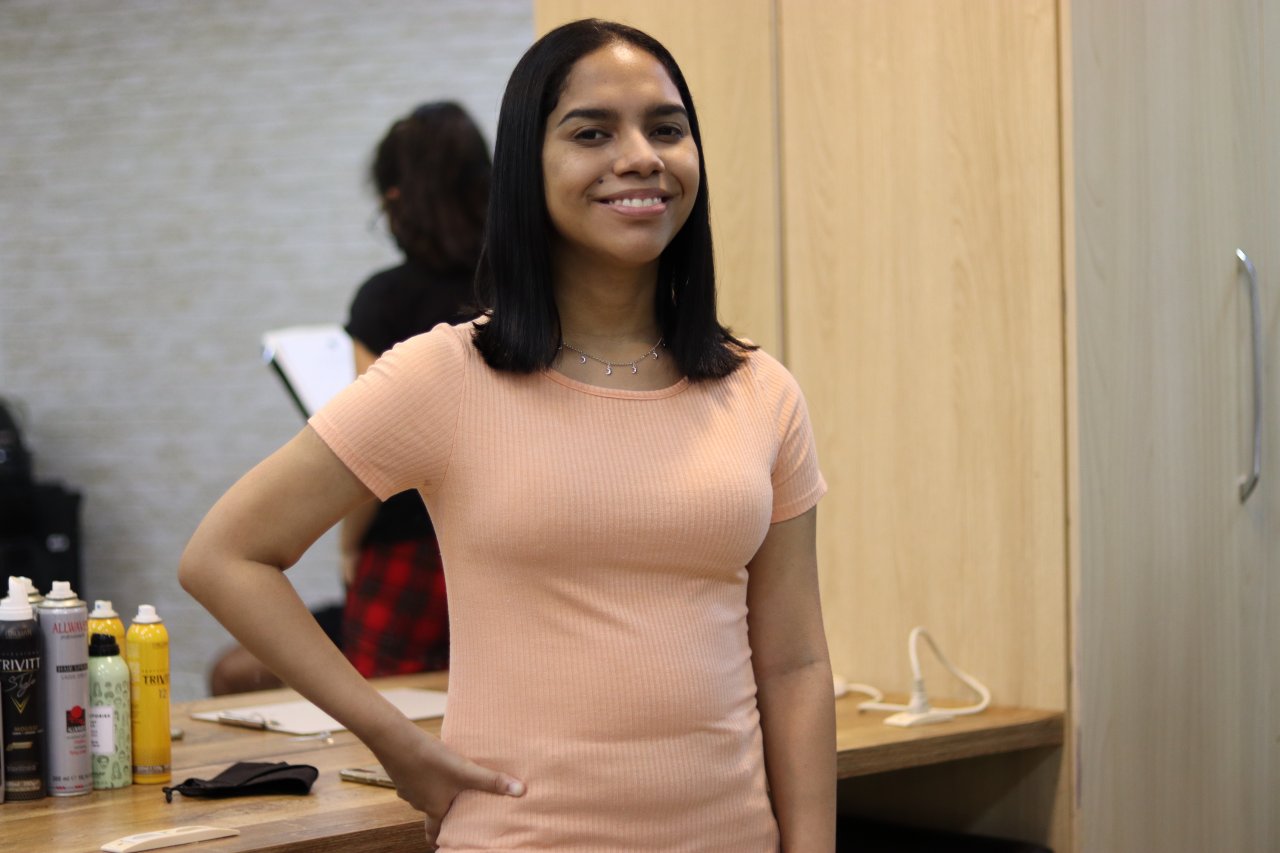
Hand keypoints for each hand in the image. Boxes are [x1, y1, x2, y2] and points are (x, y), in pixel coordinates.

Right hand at [373, 727, 524, 849]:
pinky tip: (432, 765)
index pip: (435, 831)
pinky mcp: (403, 771)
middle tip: (452, 815)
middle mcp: (419, 802)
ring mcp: (408, 787)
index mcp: (434, 808)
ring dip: (434, 794)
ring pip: (423, 795)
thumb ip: (492, 781)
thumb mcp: (465, 771)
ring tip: (446, 788)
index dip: (439, 840)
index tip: (440, 847)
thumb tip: (521, 791)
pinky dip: (424, 777)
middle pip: (431, 813)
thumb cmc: (430, 760)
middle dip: (441, 814)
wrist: (394, 740)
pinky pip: (416, 779)